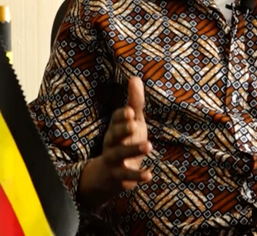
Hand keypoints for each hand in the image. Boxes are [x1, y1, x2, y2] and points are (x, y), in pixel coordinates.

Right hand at [78, 77, 153, 209]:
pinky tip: (149, 175)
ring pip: (119, 155)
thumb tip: (135, 77)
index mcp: (115, 129)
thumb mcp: (132, 123)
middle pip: (113, 135)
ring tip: (149, 146)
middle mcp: (111, 143)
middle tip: (135, 124)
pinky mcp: (119, 177)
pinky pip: (126, 177)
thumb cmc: (124, 142)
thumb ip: (135, 103)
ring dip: (133, 150)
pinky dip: (136, 176)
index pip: (115, 120)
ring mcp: (114, 161)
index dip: (122, 116)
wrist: (107, 176)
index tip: (131, 111)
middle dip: (123, 129)